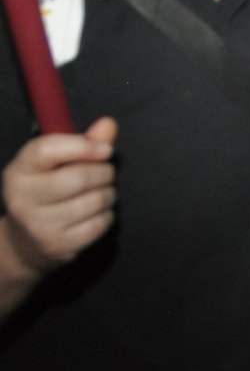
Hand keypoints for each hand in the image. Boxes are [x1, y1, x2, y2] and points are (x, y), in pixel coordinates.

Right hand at [1, 117, 118, 279]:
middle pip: (79, 177)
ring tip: (101, 192)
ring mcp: (38, 225)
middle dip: (104, 172)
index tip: (105, 149)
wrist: (26, 242)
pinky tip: (97, 212)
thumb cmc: (47, 191)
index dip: (82, 146)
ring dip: (108, 193)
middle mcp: (22, 199)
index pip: (46, 150)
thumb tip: (108, 124)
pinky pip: (99, 224)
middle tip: (105, 173)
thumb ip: (83, 142)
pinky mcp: (57, 245)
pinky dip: (107, 215)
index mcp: (19, 171)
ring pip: (94, 201)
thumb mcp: (56, 164)